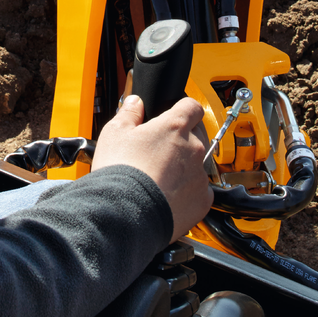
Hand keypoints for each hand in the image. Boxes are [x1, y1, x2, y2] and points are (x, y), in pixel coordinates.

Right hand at [91, 93, 212, 241]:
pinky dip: (190, 192)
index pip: (191, 106)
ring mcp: (200, 175)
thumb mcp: (114, 133)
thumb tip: (135, 103)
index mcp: (174, 127)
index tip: (176, 113)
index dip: (183, 108)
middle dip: (184, 138)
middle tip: (162, 149)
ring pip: (199, 164)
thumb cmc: (120, 173)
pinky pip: (202, 191)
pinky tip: (171, 195)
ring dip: (186, 167)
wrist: (126, 213)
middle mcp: (193, 148)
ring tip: (162, 177)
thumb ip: (129, 114)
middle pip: (198, 134)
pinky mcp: (202, 200)